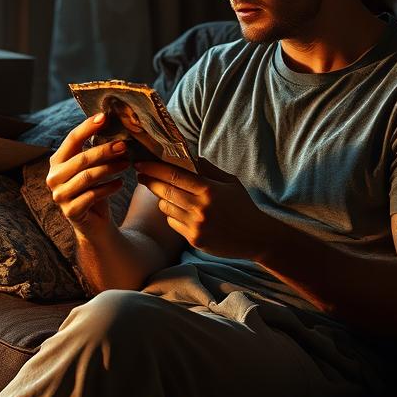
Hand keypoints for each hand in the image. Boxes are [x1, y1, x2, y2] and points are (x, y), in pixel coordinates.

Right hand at [46, 113, 131, 236]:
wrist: (95, 223)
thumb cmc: (94, 189)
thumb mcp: (93, 167)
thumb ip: (95, 149)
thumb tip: (111, 122)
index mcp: (57, 161)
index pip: (72, 139)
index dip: (87, 127)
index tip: (105, 116)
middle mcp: (53, 177)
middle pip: (81, 159)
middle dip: (104, 150)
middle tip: (124, 145)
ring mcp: (60, 196)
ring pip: (87, 177)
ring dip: (110, 168)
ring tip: (127, 163)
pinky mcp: (70, 211)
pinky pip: (93, 195)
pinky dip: (109, 188)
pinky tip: (121, 183)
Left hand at [133, 159, 272, 259]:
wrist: (255, 236)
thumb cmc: (242, 206)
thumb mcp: (230, 182)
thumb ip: (208, 169)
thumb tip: (189, 157)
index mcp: (209, 189)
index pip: (174, 175)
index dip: (154, 168)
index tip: (141, 164)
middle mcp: (200, 207)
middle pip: (165, 191)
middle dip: (149, 181)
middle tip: (140, 175)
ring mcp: (196, 225)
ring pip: (166, 208)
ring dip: (161, 198)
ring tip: (163, 192)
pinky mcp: (194, 239)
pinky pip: (172, 223)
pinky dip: (171, 215)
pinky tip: (179, 211)